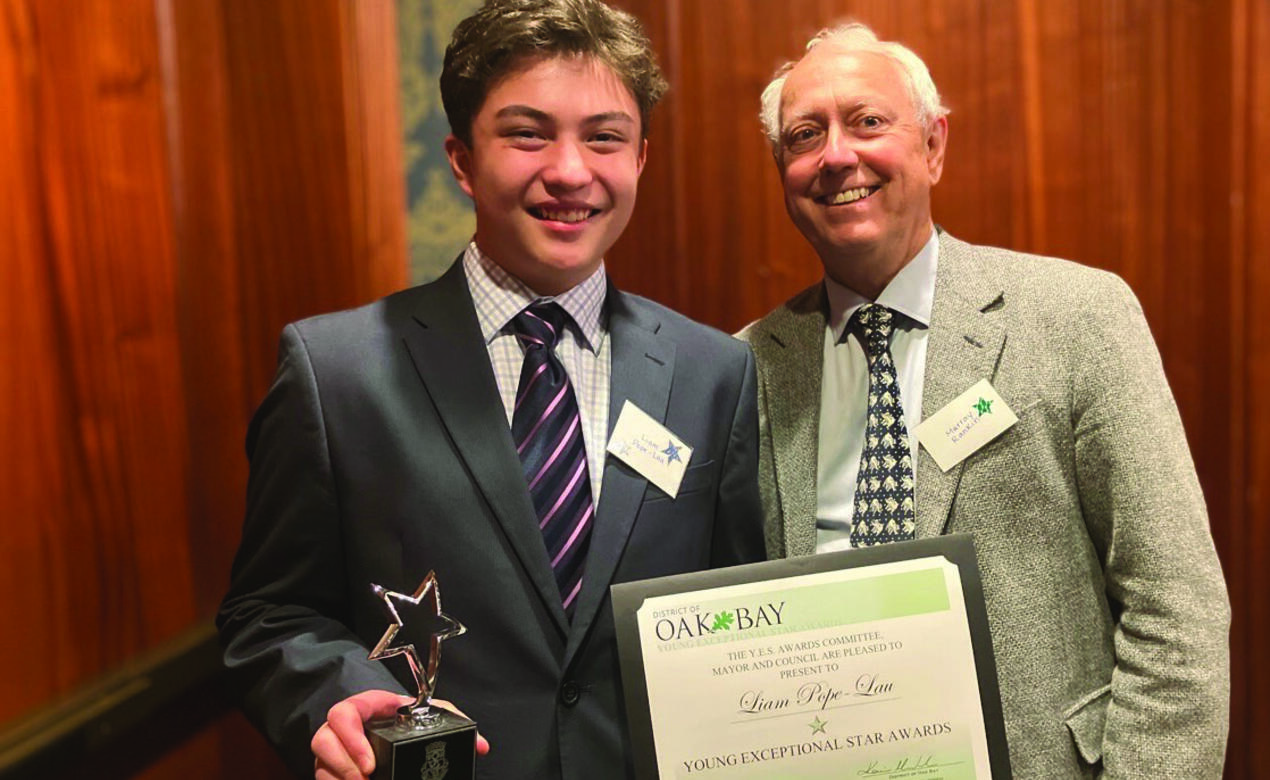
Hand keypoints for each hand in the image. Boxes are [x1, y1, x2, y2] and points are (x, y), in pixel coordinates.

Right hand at [312, 690, 489, 779]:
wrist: (390, 729)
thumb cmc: (405, 717)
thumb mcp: (427, 713)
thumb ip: (453, 720)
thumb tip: (481, 745)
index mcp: (365, 707)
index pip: (344, 713)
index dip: (350, 737)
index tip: (370, 763)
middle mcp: (343, 729)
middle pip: (322, 740)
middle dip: (342, 764)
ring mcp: (335, 751)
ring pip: (320, 764)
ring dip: (337, 778)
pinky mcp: (333, 769)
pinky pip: (323, 779)